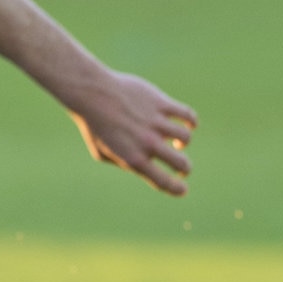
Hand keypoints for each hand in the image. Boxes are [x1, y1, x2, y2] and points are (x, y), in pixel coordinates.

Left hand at [70, 70, 197, 196]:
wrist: (90, 92)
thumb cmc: (93, 124)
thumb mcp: (101, 153)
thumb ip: (123, 163)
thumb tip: (142, 165)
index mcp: (134, 159)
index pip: (165, 183)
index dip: (178, 189)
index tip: (182, 188)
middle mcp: (148, 143)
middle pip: (182, 164)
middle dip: (185, 168)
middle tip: (180, 165)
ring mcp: (156, 123)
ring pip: (186, 137)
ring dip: (183, 142)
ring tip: (176, 139)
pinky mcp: (161, 103)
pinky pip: (188, 115)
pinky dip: (192, 121)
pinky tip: (187, 123)